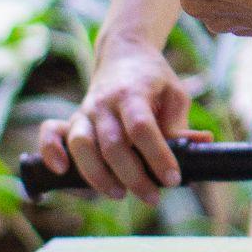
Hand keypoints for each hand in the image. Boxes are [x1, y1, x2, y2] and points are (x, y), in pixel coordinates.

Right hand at [37, 42, 210, 201]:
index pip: (142, 128)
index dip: (157, 156)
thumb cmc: (154, 80)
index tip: (173, 179)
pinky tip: (60, 171)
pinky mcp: (72, 119)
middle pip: (112, 144)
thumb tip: (200, 145)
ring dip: (98, 175)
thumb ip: (181, 124)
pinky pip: (50, 134)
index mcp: (133, 93)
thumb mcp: (175, 95)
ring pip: (81, 145)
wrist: (124, 54)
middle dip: (132, 176)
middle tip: (153, 197)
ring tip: (119, 194)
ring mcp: (85, 111)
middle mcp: (104, 102)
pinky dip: (51, 151)